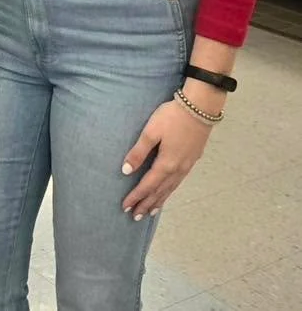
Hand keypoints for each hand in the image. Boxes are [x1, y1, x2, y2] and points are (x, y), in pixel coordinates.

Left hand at [120, 99, 212, 218]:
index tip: (125, 207)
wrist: (199, 109)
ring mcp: (187, 166)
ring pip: (170, 189)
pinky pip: (178, 183)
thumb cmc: (171, 117)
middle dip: (146, 204)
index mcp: (166, 164)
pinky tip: (166, 192)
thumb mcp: (151, 132)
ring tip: (150, 211)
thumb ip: (138, 152)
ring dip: (159, 201)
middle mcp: (178, 170)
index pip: (147, 185)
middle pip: (159, 191)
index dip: (136, 197)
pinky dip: (169, 191)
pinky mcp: (192, 161)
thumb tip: (125, 171)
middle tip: (135, 216)